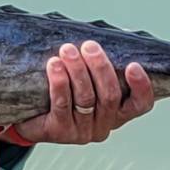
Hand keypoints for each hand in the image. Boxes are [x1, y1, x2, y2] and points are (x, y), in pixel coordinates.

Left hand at [11, 42, 154, 145]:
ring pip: (85, 98)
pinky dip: (59, 82)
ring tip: (67, 50)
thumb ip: (99, 64)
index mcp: (117, 112)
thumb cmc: (64, 90)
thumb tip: (107, 38)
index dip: (141, 86)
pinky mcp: (60, 131)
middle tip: (89, 46)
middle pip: (109, 96)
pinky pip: (62, 104)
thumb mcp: (87, 78)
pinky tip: (54, 65)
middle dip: (100, 67)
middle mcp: (103, 124)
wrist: (29, 115)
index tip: (133, 65)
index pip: (140, 104)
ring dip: (77, 70)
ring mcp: (83, 131)